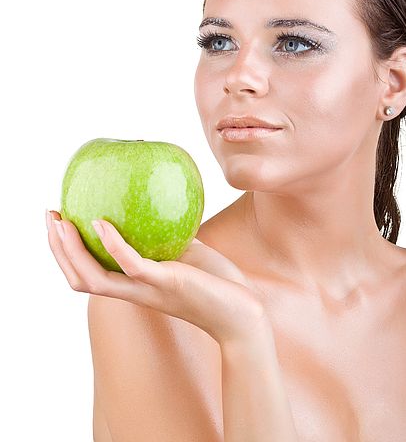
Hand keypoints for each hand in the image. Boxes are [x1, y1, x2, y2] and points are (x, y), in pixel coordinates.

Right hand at [46, 210, 267, 345]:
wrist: (243, 313)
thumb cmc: (216, 283)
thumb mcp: (186, 253)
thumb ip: (168, 236)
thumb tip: (159, 205)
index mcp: (136, 285)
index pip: (90, 273)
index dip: (68, 253)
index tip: (59, 222)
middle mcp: (134, 291)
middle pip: (80, 278)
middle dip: (58, 249)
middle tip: (50, 217)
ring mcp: (148, 290)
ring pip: (94, 278)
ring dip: (71, 251)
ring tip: (61, 222)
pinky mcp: (166, 283)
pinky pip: (131, 265)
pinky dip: (112, 245)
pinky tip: (102, 223)